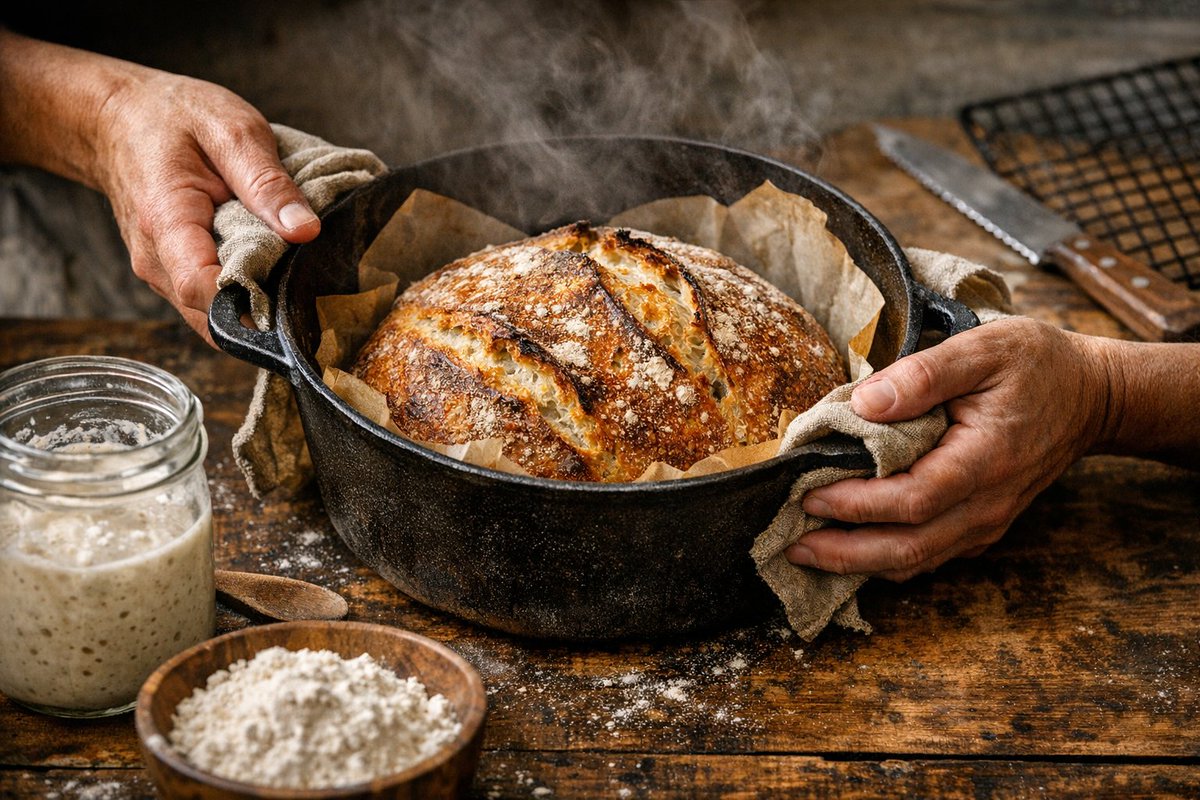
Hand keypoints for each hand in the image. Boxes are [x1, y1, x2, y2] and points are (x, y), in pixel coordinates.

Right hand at [93, 70, 319, 342]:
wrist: (118, 118)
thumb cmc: (174, 118)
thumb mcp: (232, 131)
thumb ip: (268, 183)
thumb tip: (307, 231)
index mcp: (166, 222)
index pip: (201, 289)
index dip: (250, 301)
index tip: (292, 291)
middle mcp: (155, 260)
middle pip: (214, 313)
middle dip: (262, 306)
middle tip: (303, 278)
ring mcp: (159, 273)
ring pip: (214, 315)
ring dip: (253, 301)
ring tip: (284, 266)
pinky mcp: (171, 275)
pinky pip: (210, 303)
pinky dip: (241, 292)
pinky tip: (264, 265)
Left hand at [785, 318, 1112, 580]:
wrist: (1090, 396)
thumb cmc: (1036, 366)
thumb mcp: (984, 348)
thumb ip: (923, 374)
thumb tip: (865, 402)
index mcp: (985, 460)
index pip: (913, 499)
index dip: (857, 504)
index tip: (808, 493)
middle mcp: (987, 504)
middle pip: (909, 548)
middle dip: (845, 553)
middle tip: (792, 544)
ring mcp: (986, 522)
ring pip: (917, 560)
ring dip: (859, 563)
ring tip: (806, 552)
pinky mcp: (981, 526)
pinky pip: (929, 554)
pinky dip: (884, 558)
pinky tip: (847, 548)